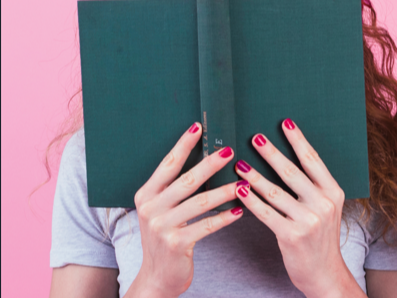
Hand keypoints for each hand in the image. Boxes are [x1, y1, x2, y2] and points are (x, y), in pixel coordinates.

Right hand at [127, 123, 242, 297]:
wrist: (157, 276)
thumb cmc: (166, 236)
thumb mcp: (162, 210)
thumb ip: (175, 189)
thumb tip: (206, 159)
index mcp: (146, 194)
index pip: (168, 164)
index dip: (183, 144)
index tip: (198, 126)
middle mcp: (151, 208)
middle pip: (186, 180)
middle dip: (209, 164)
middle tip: (229, 151)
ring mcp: (162, 226)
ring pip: (199, 202)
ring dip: (223, 191)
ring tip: (242, 182)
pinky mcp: (176, 243)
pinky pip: (206, 226)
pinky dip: (224, 218)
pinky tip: (240, 211)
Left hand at [234, 118, 361, 297]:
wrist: (324, 272)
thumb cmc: (319, 237)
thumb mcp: (325, 208)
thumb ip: (312, 187)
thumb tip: (286, 160)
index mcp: (334, 191)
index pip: (313, 160)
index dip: (298, 140)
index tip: (285, 122)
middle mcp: (324, 203)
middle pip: (293, 172)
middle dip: (272, 153)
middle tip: (255, 137)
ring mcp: (309, 220)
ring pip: (276, 191)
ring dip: (255, 175)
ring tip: (240, 163)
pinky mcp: (292, 236)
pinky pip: (266, 213)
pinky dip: (251, 200)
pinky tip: (240, 190)